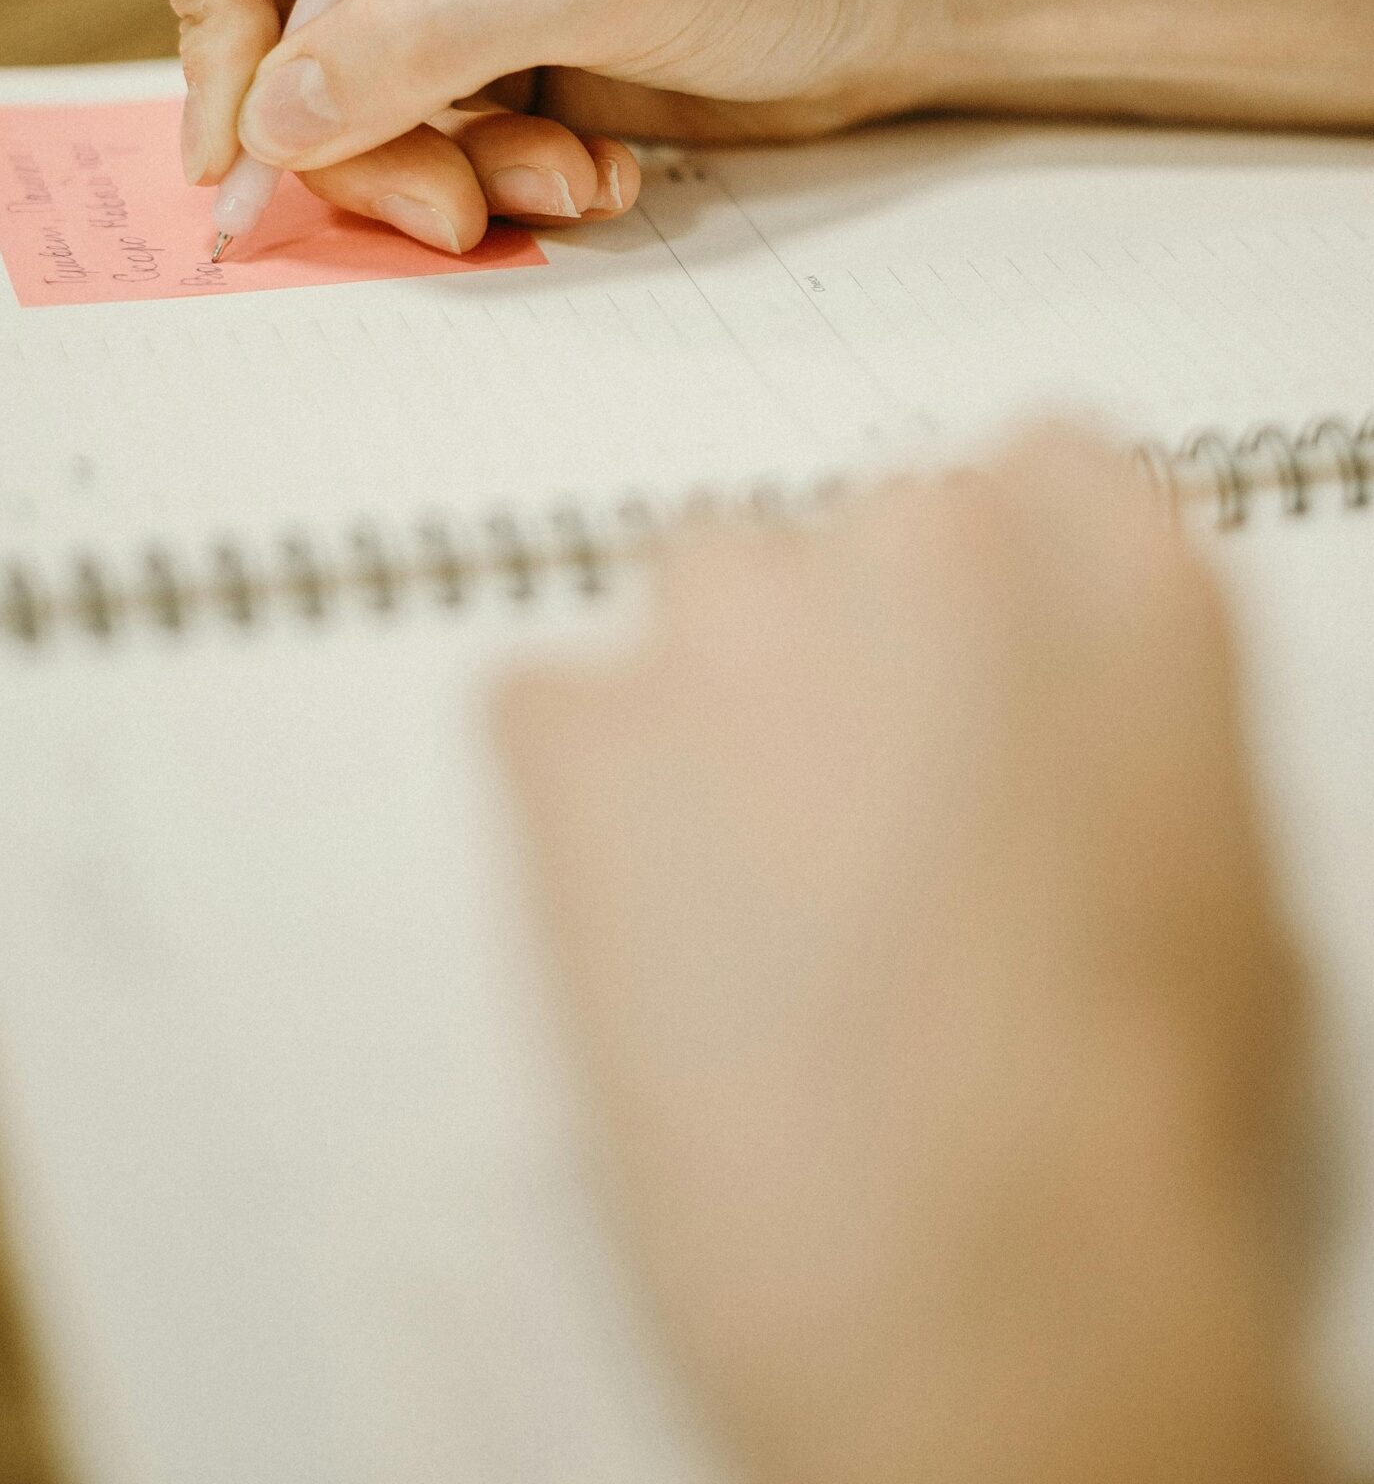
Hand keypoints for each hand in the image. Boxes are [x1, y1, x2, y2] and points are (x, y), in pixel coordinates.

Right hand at [107, 0, 927, 251]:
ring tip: (562, 178)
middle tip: (445, 204)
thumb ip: (426, 39)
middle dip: (340, 126)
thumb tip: (268, 122)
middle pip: (248, 10)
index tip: (261, 133)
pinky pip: (404, 133)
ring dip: (429, 167)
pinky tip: (592, 168)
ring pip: (322, 95)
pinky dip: (484, 173)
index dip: (208, 7)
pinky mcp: (470, 39)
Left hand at [496, 430, 1317, 1483]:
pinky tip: (645, 930)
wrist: (981, 1288)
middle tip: (861, 827)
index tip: (968, 666)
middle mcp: (914, 540)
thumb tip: (1049, 742)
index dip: (990, 591)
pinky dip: (574, 799)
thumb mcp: (1215, 879)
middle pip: (849, 539)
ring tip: (751, 901)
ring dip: (712, 711)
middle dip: (847, 656)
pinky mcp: (564, 722)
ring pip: (698, 599)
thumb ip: (1117, 730)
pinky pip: (541, 710)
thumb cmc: (1132, 1131)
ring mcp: (728, 615)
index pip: (1028, 466)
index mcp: (1102, 556)